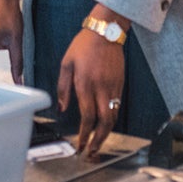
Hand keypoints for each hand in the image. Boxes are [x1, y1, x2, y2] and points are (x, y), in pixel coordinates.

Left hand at [58, 5, 128, 158]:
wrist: (106, 31)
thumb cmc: (84, 45)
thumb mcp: (66, 64)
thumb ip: (63, 87)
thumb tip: (62, 108)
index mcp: (85, 84)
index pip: (87, 117)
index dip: (84, 134)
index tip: (80, 145)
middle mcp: (101, 88)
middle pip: (104, 122)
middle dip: (99, 140)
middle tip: (92, 151)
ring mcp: (113, 87)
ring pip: (113, 117)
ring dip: (107, 133)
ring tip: (99, 142)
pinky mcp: (120, 84)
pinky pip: (117, 106)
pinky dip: (112, 119)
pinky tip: (105, 124)